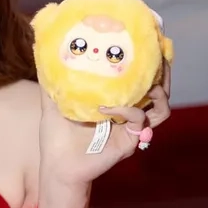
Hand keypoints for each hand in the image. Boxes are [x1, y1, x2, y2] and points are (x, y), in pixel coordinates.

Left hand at [39, 64, 170, 187]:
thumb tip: (44, 52)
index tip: (148, 41)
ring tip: (146, 81)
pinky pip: (138, 120)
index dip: (149, 61)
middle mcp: (128, 112)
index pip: (140, 78)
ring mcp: (131, 127)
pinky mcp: (130, 141)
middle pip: (159, 89)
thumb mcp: (52, 102)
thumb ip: (51, 80)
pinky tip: (107, 106)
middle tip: (158, 55)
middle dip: (164, 72)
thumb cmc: (56, 136)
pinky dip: (127, 110)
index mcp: (116, 100)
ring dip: (158, 91)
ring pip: (161, 107)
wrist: (57, 166)